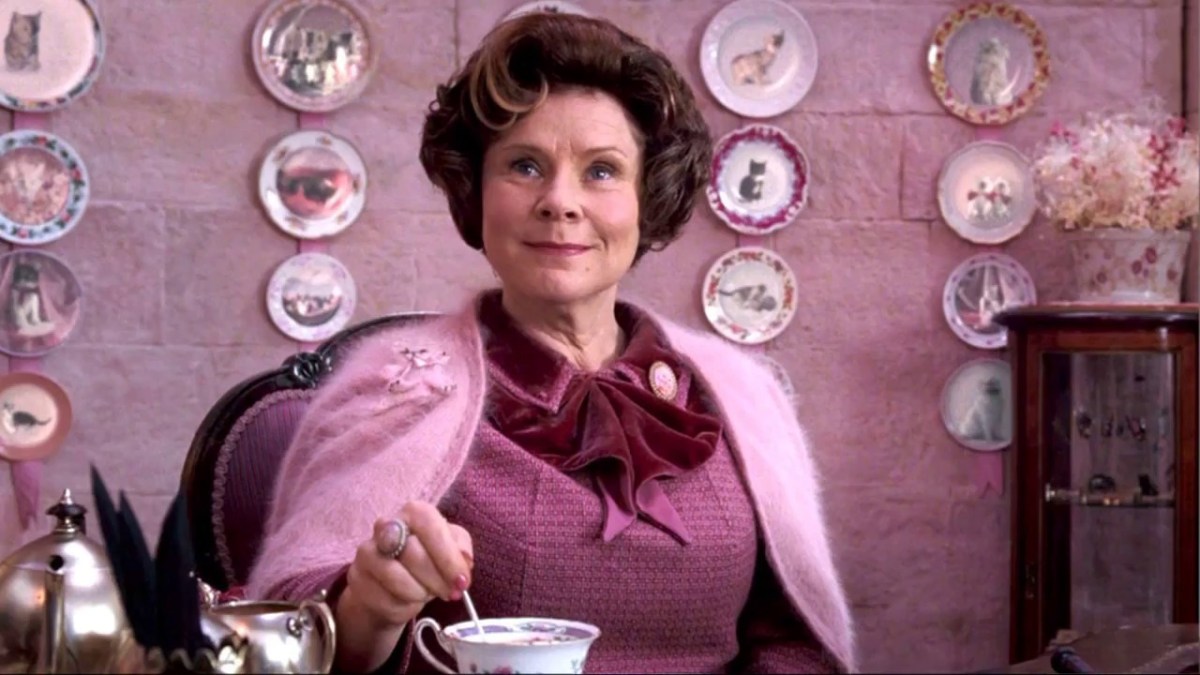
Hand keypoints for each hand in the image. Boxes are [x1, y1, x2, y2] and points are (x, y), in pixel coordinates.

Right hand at [341, 501, 474, 626]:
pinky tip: (406, 601)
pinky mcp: (356, 577)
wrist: (393, 589)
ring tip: (426, 594)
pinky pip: (383, 596)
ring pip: (396, 576)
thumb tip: (464, 560)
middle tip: (449, 592)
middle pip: (414, 552)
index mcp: (414, 513)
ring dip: (419, 592)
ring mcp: (367, 551)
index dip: (447, 554)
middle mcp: (386, 525)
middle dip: (437, 579)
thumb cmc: (427, 563)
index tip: (461, 580)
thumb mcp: (450, 552)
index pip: (428, 522)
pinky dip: (401, 605)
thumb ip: (461, 549)